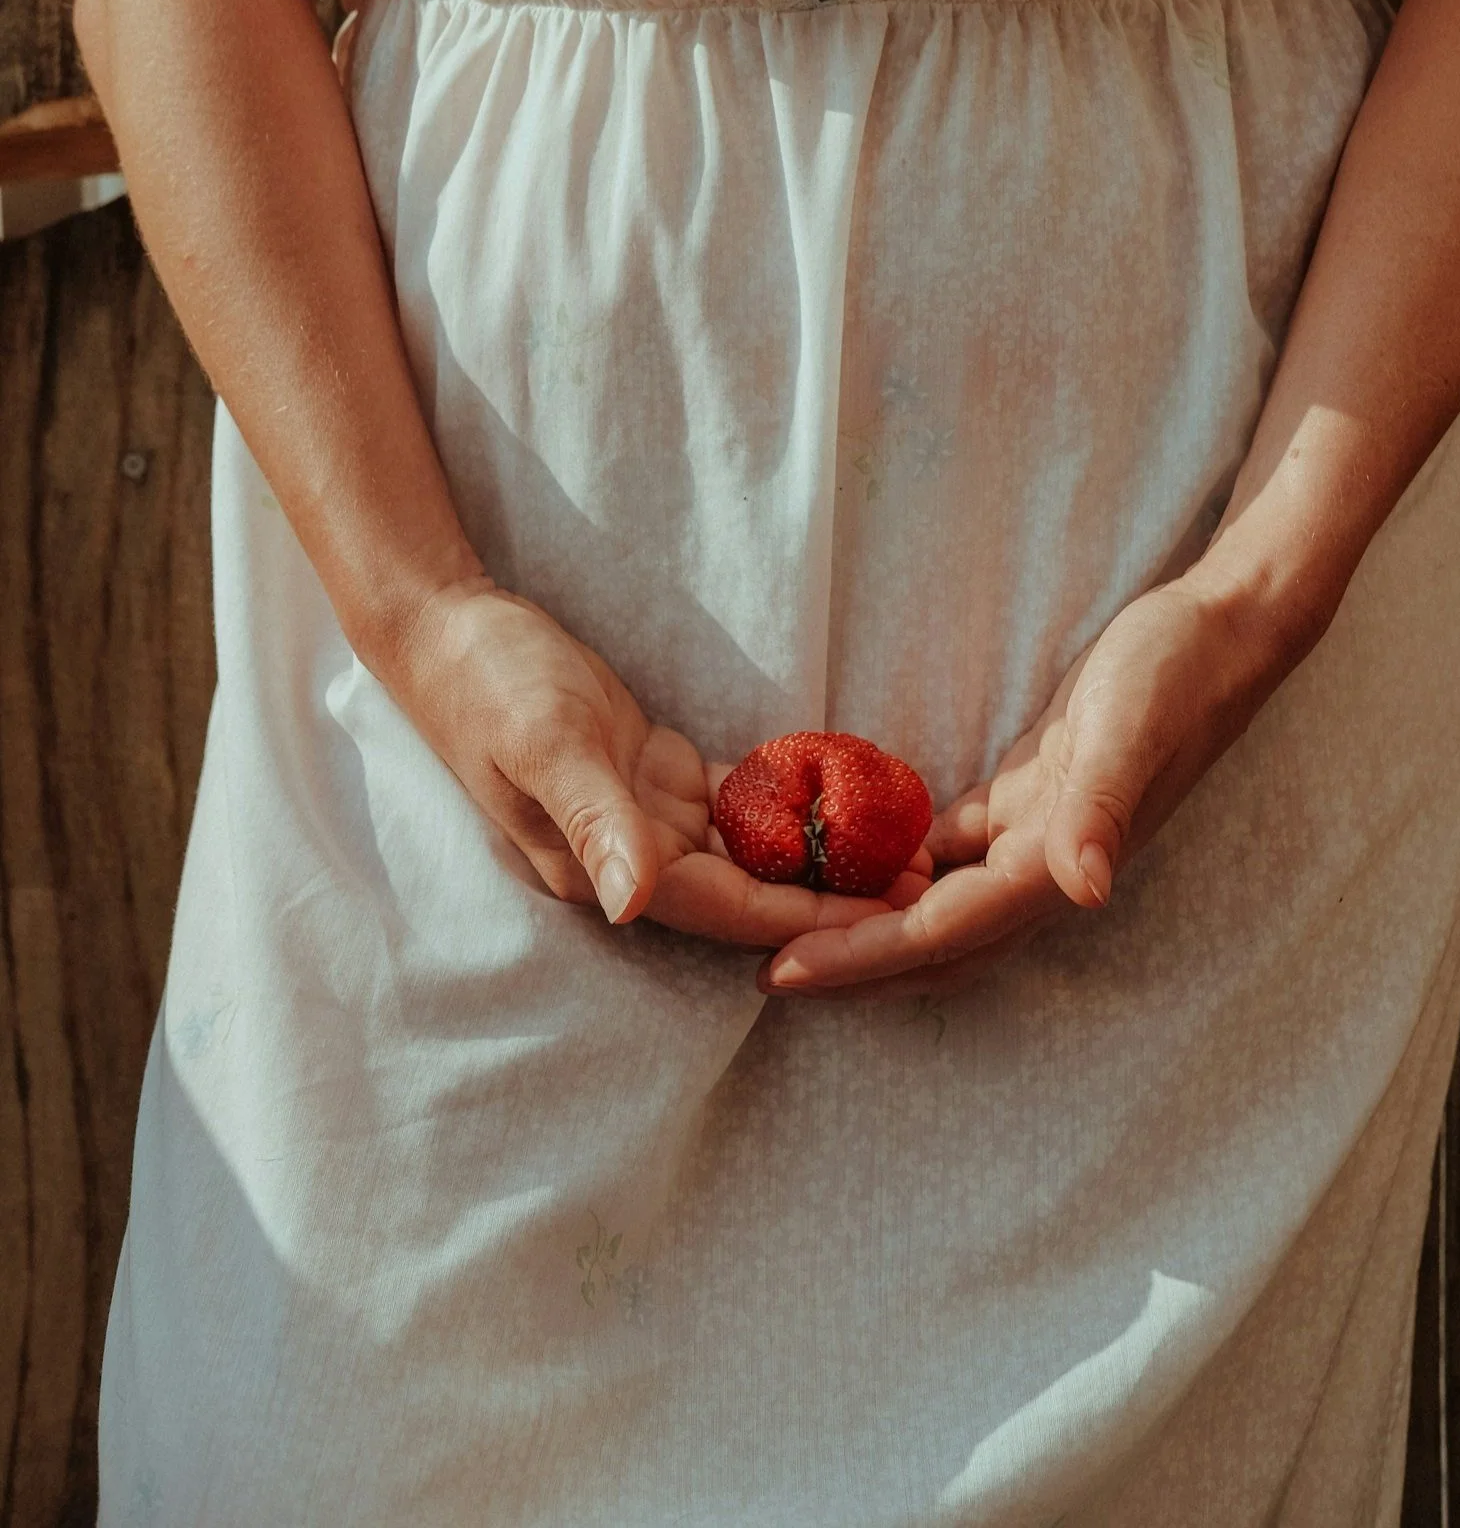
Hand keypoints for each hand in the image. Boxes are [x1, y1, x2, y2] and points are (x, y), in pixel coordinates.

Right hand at [383, 577, 908, 945]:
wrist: (447, 630)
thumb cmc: (489, 684)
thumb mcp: (545, 743)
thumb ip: (594, 821)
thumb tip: (635, 906)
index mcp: (601, 865)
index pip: (724, 908)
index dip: (806, 917)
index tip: (886, 919)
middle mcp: (628, 855)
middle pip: (748, 894)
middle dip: (832, 897)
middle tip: (923, 886)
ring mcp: (640, 817)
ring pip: (748, 855)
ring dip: (820, 859)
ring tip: (900, 853)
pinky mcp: (649, 775)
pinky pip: (732, 805)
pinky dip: (784, 807)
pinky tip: (842, 805)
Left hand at [758, 563, 1314, 998]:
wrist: (1223, 633)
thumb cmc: (1177, 672)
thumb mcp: (1134, 725)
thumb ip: (1104, 808)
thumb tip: (1086, 891)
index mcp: (1056, 864)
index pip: (941, 931)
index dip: (861, 958)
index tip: (783, 973)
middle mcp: (1045, 870)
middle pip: (932, 944)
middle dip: (851, 967)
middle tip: (764, 974)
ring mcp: (1038, 838)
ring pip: (938, 907)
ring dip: (870, 927)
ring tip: (792, 929)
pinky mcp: (1030, 798)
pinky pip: (951, 853)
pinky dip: (899, 867)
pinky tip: (850, 859)